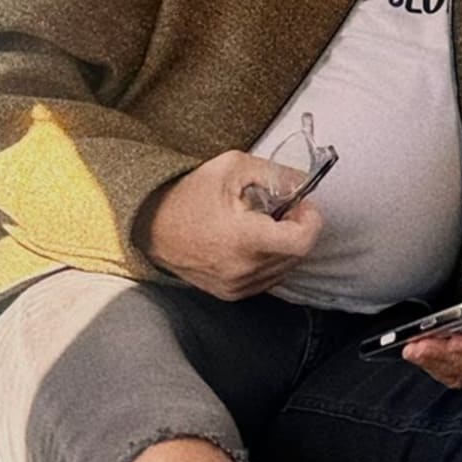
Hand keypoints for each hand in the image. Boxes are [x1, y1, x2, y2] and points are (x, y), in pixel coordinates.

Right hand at [135, 150, 321, 300]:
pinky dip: (271, 259)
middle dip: (298, 228)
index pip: (302, 242)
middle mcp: (242, 269)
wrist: (150, 224)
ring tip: (265, 224)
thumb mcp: (233, 167)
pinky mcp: (231, 294)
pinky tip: (254, 241)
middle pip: (297, 254)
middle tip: (283, 208)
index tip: (302, 204)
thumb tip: (305, 184)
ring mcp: (236, 286)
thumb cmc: (189, 193)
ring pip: (285, 267)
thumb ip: (275, 174)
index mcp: (244, 239)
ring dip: (285, 245)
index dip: (311, 220)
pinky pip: (268, 278)